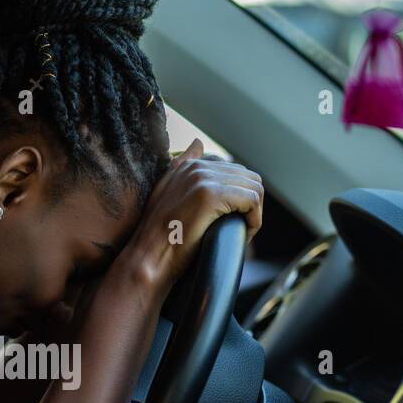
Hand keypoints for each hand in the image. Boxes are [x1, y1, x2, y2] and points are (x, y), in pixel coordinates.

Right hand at [120, 138, 263, 292]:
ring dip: (254, 213)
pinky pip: (252, 200)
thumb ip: (180, 167)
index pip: (235, 171)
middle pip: (248, 178)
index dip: (239, 197)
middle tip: (241, 228)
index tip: (231, 219)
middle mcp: (197, 167)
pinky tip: (243, 235)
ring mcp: (203, 179)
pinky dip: (254, 220)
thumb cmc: (158, 237)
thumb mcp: (165, 194)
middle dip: (251, 204)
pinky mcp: (211, 195)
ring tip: (242, 232)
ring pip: (254, 188)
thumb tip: (198, 143)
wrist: (148, 259)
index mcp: (190, 166)